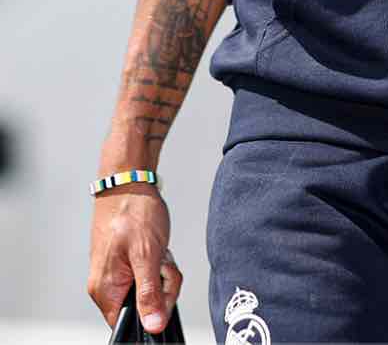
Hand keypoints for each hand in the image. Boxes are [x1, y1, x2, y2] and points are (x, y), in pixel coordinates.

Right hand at [88, 184, 182, 333]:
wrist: (128, 180)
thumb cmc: (133, 211)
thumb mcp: (147, 254)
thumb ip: (149, 293)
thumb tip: (153, 326)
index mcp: (105, 290)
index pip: (129, 324)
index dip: (153, 311)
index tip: (163, 289)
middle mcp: (106, 286)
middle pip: (143, 306)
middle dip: (163, 284)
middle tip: (162, 260)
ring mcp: (116, 273)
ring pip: (149, 288)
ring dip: (162, 270)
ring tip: (159, 249)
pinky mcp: (125, 263)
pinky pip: (148, 274)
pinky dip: (158, 261)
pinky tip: (158, 247)